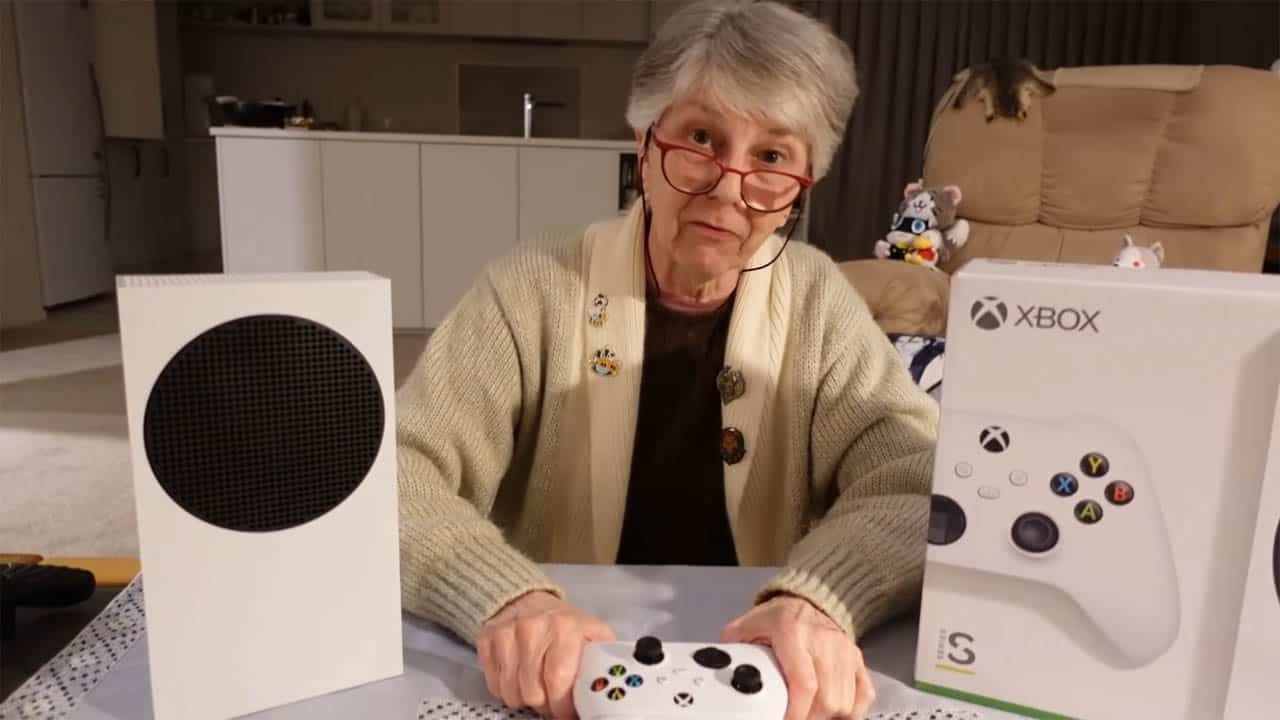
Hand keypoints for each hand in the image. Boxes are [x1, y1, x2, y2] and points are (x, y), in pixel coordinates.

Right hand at [477, 590, 615, 718]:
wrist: (529, 601)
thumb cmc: (564, 624)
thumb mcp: (592, 634)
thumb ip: (601, 659)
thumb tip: (606, 687)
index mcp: (564, 627)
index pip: (558, 679)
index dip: (562, 704)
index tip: (567, 712)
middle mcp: (533, 627)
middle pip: (533, 691)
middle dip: (545, 704)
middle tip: (552, 700)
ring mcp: (506, 632)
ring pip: (511, 692)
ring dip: (525, 698)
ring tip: (536, 686)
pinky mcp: (487, 639)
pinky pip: (494, 685)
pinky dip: (506, 688)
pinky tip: (518, 677)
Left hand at [721, 594, 874, 719]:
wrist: (809, 599)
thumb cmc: (777, 616)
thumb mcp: (748, 624)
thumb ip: (734, 646)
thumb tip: (719, 666)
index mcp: (793, 633)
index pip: (804, 683)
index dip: (796, 712)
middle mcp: (823, 641)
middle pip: (827, 699)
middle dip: (809, 719)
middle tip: (793, 719)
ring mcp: (844, 651)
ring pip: (845, 702)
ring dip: (827, 717)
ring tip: (808, 714)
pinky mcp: (857, 659)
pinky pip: (864, 695)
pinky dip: (851, 712)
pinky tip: (832, 712)